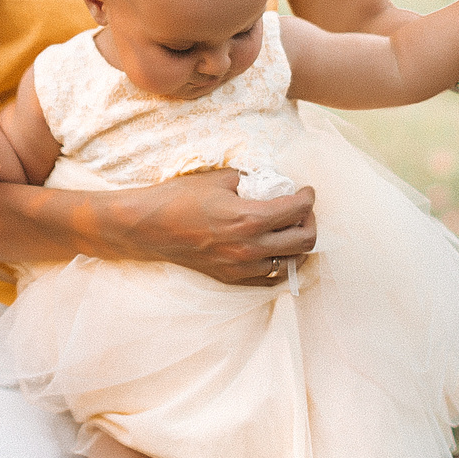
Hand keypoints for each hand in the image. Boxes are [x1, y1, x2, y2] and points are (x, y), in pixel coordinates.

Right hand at [117, 169, 317, 285]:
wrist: (148, 227)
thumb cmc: (179, 198)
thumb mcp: (219, 179)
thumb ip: (250, 181)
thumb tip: (269, 183)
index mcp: (250, 218)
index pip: (298, 210)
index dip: (308, 197)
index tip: (306, 191)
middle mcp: (251, 247)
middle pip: (304, 241)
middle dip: (310, 222)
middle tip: (302, 210)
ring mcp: (241, 267)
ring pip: (290, 262)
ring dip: (295, 244)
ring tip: (287, 229)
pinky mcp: (231, 278)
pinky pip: (269, 277)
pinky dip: (278, 262)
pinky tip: (273, 249)